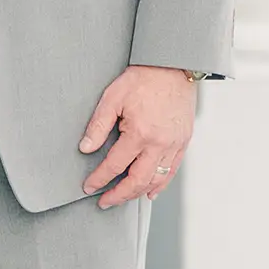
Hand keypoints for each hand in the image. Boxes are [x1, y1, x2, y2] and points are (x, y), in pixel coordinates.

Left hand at [80, 66, 195, 206]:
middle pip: (137, 180)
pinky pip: (171, 170)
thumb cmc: (143, 79)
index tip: (89, 187)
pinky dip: (160, 185)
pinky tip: (149, 192)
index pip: (115, 165)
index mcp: (140, 133)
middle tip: (104, 202)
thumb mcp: (113, 98)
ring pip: (155, 179)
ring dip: (137, 193)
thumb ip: (98, 126)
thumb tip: (85, 148)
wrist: (174, 66)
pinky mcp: (183, 142)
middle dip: (118, 195)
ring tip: (123, 198)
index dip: (99, 179)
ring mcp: (174, 144)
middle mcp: (159, 143)